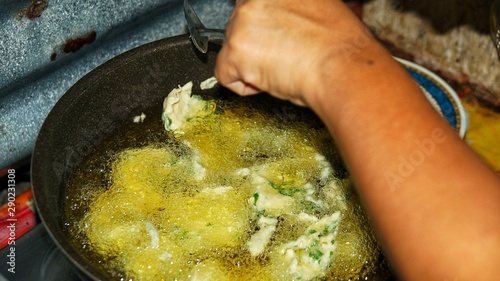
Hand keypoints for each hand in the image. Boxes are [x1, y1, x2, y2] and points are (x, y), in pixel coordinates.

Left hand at [214, 0, 371, 106]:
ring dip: (251, 64)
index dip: (263, 27)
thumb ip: (290, 9)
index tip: (273, 39)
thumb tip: (285, 19)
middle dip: (255, 44)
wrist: (340, 67)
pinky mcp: (235, 48)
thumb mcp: (315, 9)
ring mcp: (242, 21)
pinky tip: (268, 81)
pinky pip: (224, 73)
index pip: (253, 6)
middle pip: (239, 25)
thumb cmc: (337, 45)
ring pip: (232, 48)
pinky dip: (242, 85)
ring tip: (281, 67)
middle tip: (284, 55)